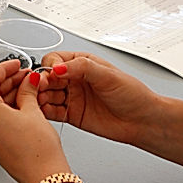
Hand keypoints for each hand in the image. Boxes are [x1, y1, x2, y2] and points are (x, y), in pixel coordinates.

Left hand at [0, 60, 70, 182]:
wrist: (44, 177)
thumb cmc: (38, 150)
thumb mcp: (33, 111)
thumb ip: (27, 90)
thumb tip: (28, 80)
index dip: (5, 68)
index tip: (16, 63)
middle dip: (10, 81)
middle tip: (27, 74)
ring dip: (10, 94)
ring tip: (29, 86)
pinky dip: (8, 107)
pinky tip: (24, 101)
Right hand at [34, 51, 162, 146]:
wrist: (143, 121)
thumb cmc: (133, 95)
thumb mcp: (108, 75)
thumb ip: (82, 68)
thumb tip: (59, 67)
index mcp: (82, 64)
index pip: (54, 60)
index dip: (49, 67)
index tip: (51, 74)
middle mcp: (74, 80)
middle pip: (47, 78)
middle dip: (41, 83)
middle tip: (41, 88)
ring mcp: (71, 97)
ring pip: (46, 94)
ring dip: (40, 97)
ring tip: (40, 101)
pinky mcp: (70, 114)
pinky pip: (51, 111)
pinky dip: (44, 111)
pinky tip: (43, 111)